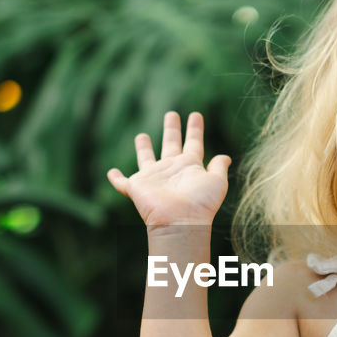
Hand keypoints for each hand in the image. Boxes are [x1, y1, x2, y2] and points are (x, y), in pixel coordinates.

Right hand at [107, 111, 230, 229]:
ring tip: (141, 136)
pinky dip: (116, 178)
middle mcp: (171, 170)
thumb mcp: (217, 182)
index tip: (196, 115)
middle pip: (170, 144)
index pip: (193, 143)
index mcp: (190, 166)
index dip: (195, 129)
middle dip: (171, 129)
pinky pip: (122, 182)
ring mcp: (153, 179)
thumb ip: (219, 167)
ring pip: (146, 159)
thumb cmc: (201, 203)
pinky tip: (111, 172)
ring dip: (143, 148)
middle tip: (171, 115)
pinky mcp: (136, 187)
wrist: (180, 221)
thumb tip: (226, 157)